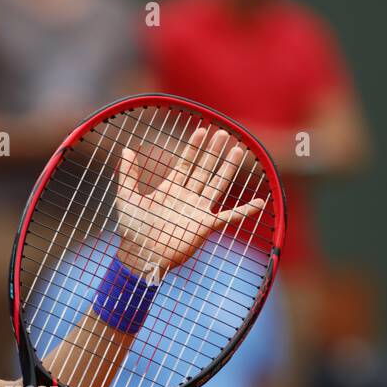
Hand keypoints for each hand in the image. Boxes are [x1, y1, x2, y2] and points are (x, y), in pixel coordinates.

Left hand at [114, 125, 267, 278]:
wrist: (140, 256)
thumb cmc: (132, 230)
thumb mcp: (126, 198)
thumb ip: (128, 175)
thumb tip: (126, 150)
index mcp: (170, 189)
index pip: (186, 163)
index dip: (194, 147)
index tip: (202, 130)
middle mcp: (187, 197)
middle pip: (204, 169)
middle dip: (213, 152)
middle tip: (223, 133)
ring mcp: (197, 211)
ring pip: (217, 185)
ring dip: (228, 169)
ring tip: (238, 150)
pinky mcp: (205, 227)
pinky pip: (230, 217)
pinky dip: (245, 211)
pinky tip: (260, 203)